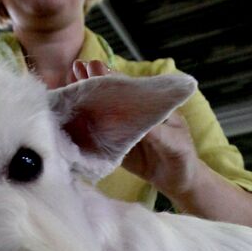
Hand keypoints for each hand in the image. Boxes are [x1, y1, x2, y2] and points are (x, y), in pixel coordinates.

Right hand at [71, 60, 199, 198]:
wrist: (178, 182)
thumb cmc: (182, 158)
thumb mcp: (174, 144)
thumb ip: (158, 134)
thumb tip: (138, 124)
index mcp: (151, 106)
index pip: (130, 88)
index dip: (112, 78)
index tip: (96, 67)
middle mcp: (134, 113)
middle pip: (111, 95)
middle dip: (94, 81)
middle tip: (77, 68)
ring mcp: (122, 129)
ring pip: (102, 110)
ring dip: (86, 98)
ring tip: (68, 81)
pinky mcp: (114, 145)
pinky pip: (98, 133)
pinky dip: (84, 124)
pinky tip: (69, 113)